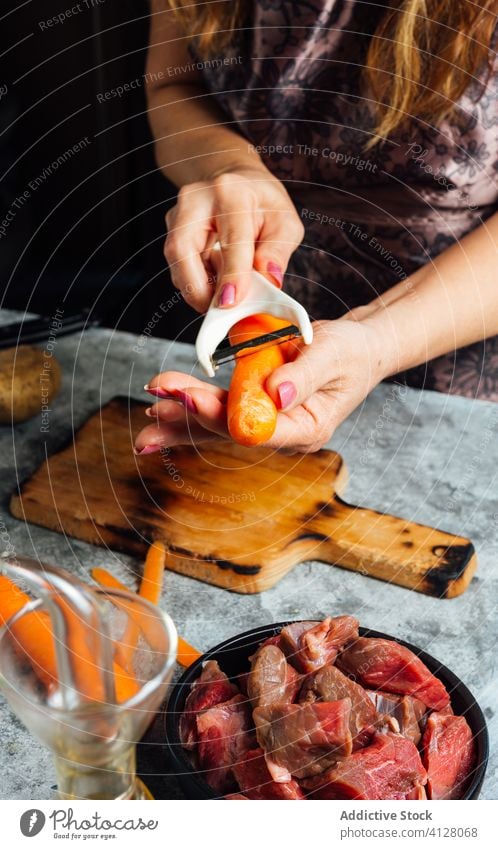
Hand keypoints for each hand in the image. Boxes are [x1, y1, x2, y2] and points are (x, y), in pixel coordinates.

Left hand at [134, 318, 387, 454]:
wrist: (357, 351)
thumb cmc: (352, 352)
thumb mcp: (335, 355)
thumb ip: (304, 374)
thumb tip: (275, 394)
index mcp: (306, 429)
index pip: (257, 428)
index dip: (221, 415)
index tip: (192, 399)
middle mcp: (281, 433)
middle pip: (228, 431)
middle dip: (188, 419)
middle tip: (154, 410)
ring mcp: (266, 422)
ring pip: (216, 425)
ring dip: (180, 420)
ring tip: (147, 420)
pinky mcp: (253, 406)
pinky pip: (217, 410)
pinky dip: (189, 407)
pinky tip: (160, 411)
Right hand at [163, 167, 304, 311]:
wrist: (235, 182)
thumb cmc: (262, 203)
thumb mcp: (284, 223)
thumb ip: (277, 253)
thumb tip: (267, 280)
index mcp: (232, 192)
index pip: (231, 240)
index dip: (231, 275)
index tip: (230, 302)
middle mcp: (196, 200)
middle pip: (183, 250)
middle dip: (198, 288)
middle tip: (218, 309)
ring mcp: (178, 214)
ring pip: (176, 262)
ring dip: (196, 287)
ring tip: (222, 292)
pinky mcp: (171, 229)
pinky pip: (178, 265)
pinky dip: (195, 281)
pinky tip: (214, 280)